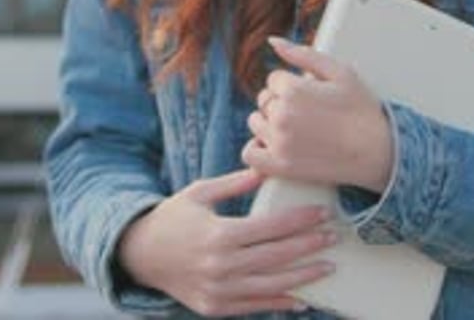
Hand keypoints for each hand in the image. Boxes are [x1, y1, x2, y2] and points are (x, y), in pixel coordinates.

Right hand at [117, 167, 337, 315]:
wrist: (141, 255)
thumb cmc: (174, 217)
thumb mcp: (200, 192)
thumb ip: (234, 183)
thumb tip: (266, 168)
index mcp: (218, 234)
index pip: (270, 228)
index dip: (299, 220)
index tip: (321, 213)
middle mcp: (220, 265)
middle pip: (276, 257)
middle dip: (308, 246)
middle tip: (333, 236)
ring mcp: (218, 291)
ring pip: (271, 287)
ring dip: (303, 277)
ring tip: (328, 266)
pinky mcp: (215, 308)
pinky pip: (255, 307)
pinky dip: (280, 303)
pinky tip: (303, 297)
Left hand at [242, 37, 392, 192]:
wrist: (380, 152)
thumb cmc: (362, 110)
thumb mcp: (339, 72)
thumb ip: (302, 53)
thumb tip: (273, 41)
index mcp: (293, 90)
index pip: (274, 79)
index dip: (292, 84)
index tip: (311, 95)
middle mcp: (282, 116)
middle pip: (264, 99)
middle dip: (281, 101)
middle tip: (308, 112)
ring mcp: (280, 143)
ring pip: (256, 122)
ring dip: (270, 122)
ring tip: (296, 127)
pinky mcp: (281, 167)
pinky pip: (251, 155)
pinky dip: (257, 149)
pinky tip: (273, 145)